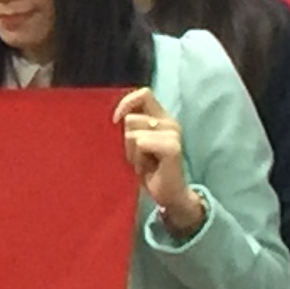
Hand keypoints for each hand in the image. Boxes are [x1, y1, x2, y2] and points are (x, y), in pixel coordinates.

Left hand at [114, 89, 201, 232]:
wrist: (169, 194)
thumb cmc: (150, 169)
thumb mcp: (136, 143)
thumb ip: (132, 125)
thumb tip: (117, 115)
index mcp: (162, 117)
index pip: (143, 94)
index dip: (126, 103)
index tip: (115, 121)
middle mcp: (170, 122)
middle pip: (131, 118)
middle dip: (126, 140)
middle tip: (139, 156)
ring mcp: (173, 134)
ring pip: (132, 133)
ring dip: (132, 152)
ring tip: (144, 162)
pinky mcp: (172, 148)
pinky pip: (141, 143)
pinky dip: (138, 159)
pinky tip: (148, 168)